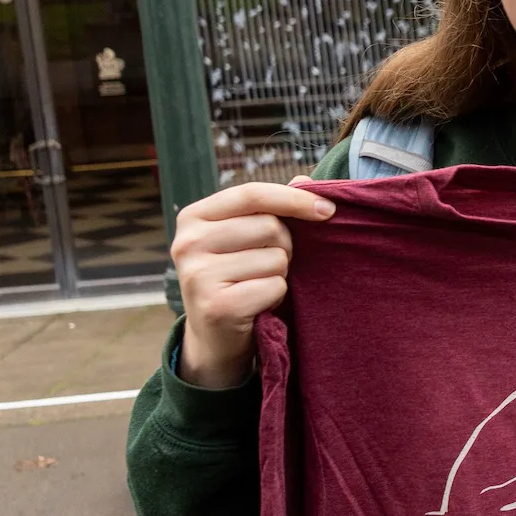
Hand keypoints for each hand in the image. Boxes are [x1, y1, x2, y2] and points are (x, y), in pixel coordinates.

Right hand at [173, 178, 334, 389]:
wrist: (216, 336)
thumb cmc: (239, 277)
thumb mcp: (249, 237)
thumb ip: (274, 207)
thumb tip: (305, 179)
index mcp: (193, 216)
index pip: (252, 193)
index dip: (295, 198)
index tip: (328, 210)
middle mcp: (187, 242)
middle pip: (270, 226)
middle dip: (285, 246)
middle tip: (267, 264)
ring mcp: (197, 275)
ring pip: (275, 258)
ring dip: (280, 273)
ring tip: (257, 284)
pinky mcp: (216, 305)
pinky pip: (274, 287)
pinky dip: (277, 295)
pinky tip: (257, 303)